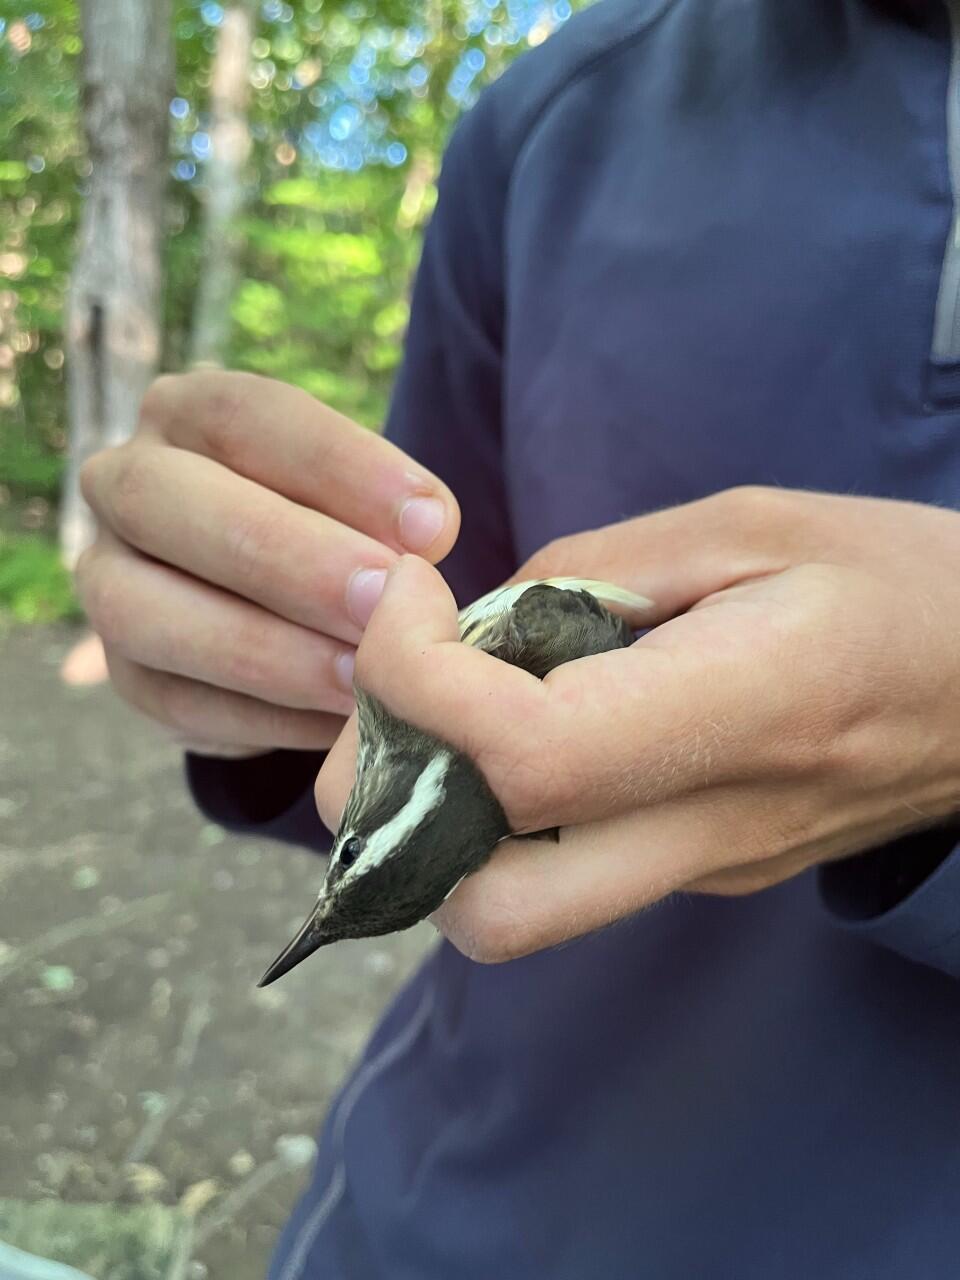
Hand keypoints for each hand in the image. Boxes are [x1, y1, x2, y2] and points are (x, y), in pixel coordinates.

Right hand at [76, 371, 458, 755]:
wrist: (298, 614)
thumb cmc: (343, 530)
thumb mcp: (365, 499)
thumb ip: (390, 510)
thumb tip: (426, 535)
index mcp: (188, 413)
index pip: (246, 416)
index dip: (340, 467)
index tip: (431, 525)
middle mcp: (126, 484)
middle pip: (169, 503)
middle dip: (286, 556)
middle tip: (382, 599)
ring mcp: (107, 581)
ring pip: (144, 611)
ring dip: (264, 649)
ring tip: (361, 677)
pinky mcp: (128, 675)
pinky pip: (175, 701)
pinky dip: (260, 717)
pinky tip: (334, 725)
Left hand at [315, 487, 959, 960]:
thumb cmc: (900, 582)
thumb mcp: (751, 525)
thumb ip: (593, 573)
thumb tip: (473, 628)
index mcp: (747, 713)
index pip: (527, 760)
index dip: (417, 682)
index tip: (406, 597)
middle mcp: (715, 827)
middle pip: (490, 911)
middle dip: (388, 811)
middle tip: (388, 697)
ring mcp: (706, 870)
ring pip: (509, 917)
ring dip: (429, 823)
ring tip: (438, 706)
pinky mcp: (702, 875)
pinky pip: (557, 879)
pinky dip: (491, 818)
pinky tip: (514, 723)